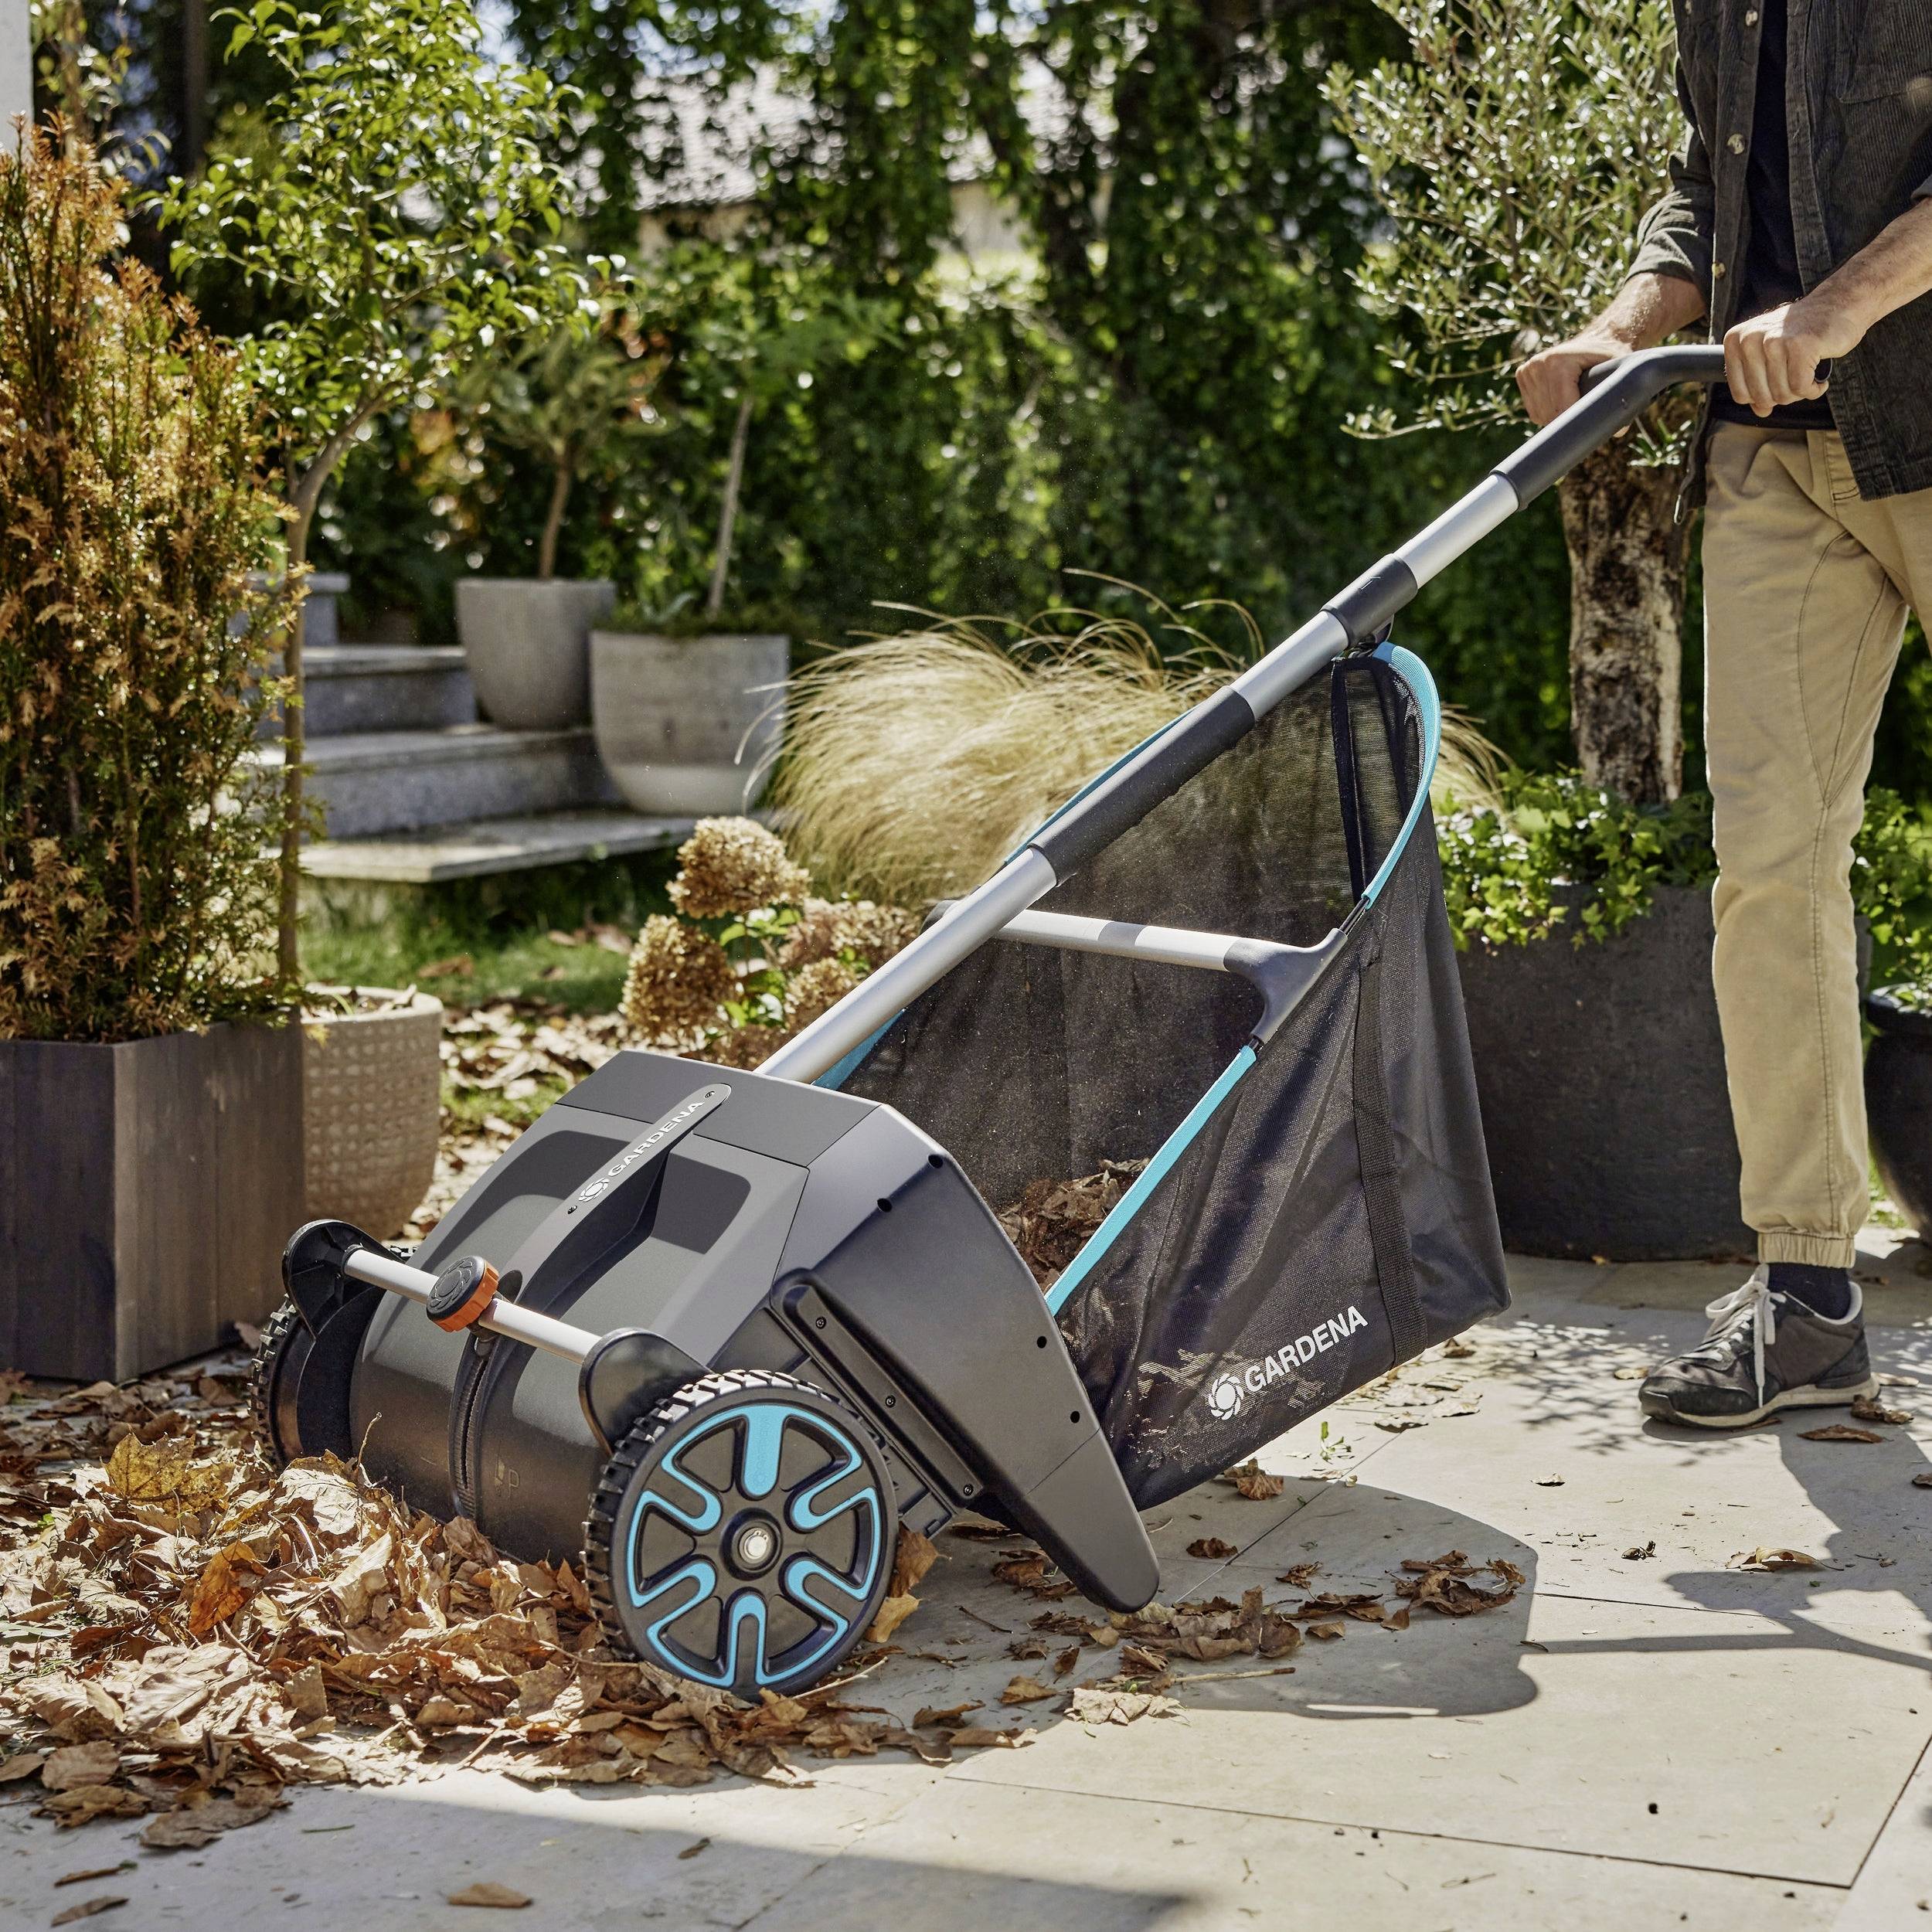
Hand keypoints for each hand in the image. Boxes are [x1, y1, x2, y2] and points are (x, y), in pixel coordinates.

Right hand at [1515, 334, 1630, 425]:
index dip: (1575, 423)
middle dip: (1567, 421)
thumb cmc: (1611, 358)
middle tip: (1585, 417)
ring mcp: (1528, 369)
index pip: (1560, 408)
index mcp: (1558, 362)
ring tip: (1574, 405)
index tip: (1588, 430)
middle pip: (1549, 414)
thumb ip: (1622, 399)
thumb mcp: (1620, 374)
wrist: (1598, 339)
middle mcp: (1538, 364)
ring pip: (1540, 415)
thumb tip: (1619, 431)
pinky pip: (1533, 410)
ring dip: (1556, 418)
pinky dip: (1547, 412)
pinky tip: (1561, 401)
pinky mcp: (1523, 374)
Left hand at [1722, 296, 1863, 414]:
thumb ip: (1759, 384)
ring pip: (1782, 394)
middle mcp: (1750, 339)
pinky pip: (1801, 388)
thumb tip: (1760, 412)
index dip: (1762, 398)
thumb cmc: (1803, 331)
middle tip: (1798, 379)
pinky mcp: (1801, 346)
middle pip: (1761, 397)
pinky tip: (1820, 381)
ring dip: (1800, 393)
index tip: (1778, 383)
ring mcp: (1775, 341)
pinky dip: (1814, 390)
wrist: (1839, 302)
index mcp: (1735, 340)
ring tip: (1808, 373)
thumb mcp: (1770, 354)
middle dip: (1783, 396)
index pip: (1741, 394)